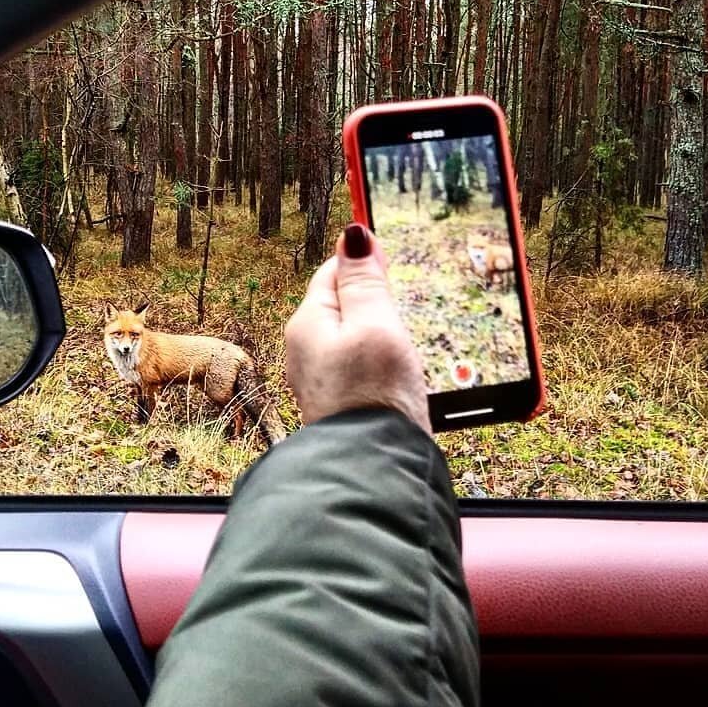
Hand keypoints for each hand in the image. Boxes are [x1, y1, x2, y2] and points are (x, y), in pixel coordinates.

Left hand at [285, 223, 429, 433]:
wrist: (373, 471)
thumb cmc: (374, 396)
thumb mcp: (376, 324)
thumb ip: (364, 280)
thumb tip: (352, 234)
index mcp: (307, 324)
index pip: (333, 273)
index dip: (365, 266)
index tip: (393, 270)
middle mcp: (305, 352)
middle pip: (344, 308)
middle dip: (376, 307)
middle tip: (402, 321)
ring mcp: (321, 382)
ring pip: (354, 341)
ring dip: (380, 341)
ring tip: (402, 357)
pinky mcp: (340, 406)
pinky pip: (360, 371)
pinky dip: (380, 369)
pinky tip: (397, 383)